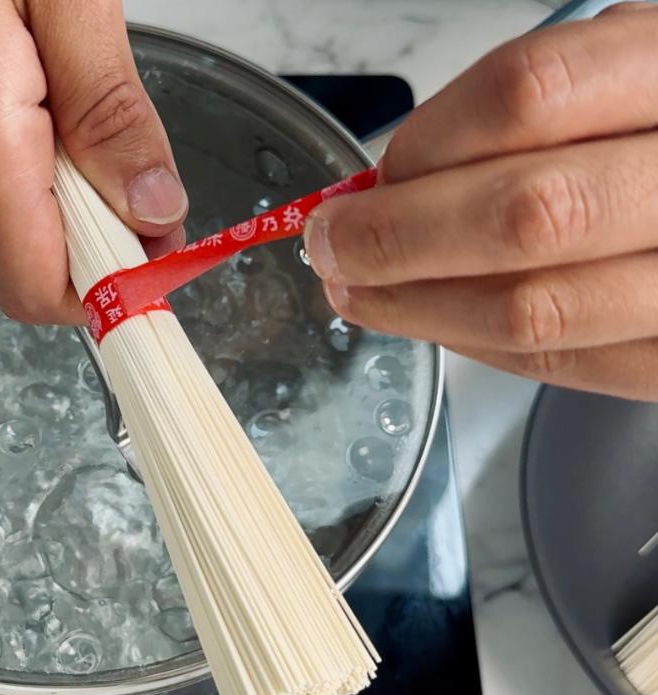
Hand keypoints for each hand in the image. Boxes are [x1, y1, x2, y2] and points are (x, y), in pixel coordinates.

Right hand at [0, 0, 186, 324]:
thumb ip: (106, 106)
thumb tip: (154, 206)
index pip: (42, 291)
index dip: (115, 292)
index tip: (170, 252)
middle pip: (35, 258)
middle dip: (105, 226)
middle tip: (139, 144)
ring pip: (14, 214)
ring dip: (72, 180)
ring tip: (80, 79)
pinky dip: (37, 151)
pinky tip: (44, 75)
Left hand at [303, 3, 657, 399]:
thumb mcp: (617, 71)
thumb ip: (512, 112)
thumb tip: (387, 183)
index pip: (531, 96)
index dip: (423, 146)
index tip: (364, 181)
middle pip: (527, 215)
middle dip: (397, 241)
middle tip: (336, 248)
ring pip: (536, 312)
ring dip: (419, 308)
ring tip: (363, 291)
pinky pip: (564, 365)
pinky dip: (476, 345)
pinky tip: (438, 318)